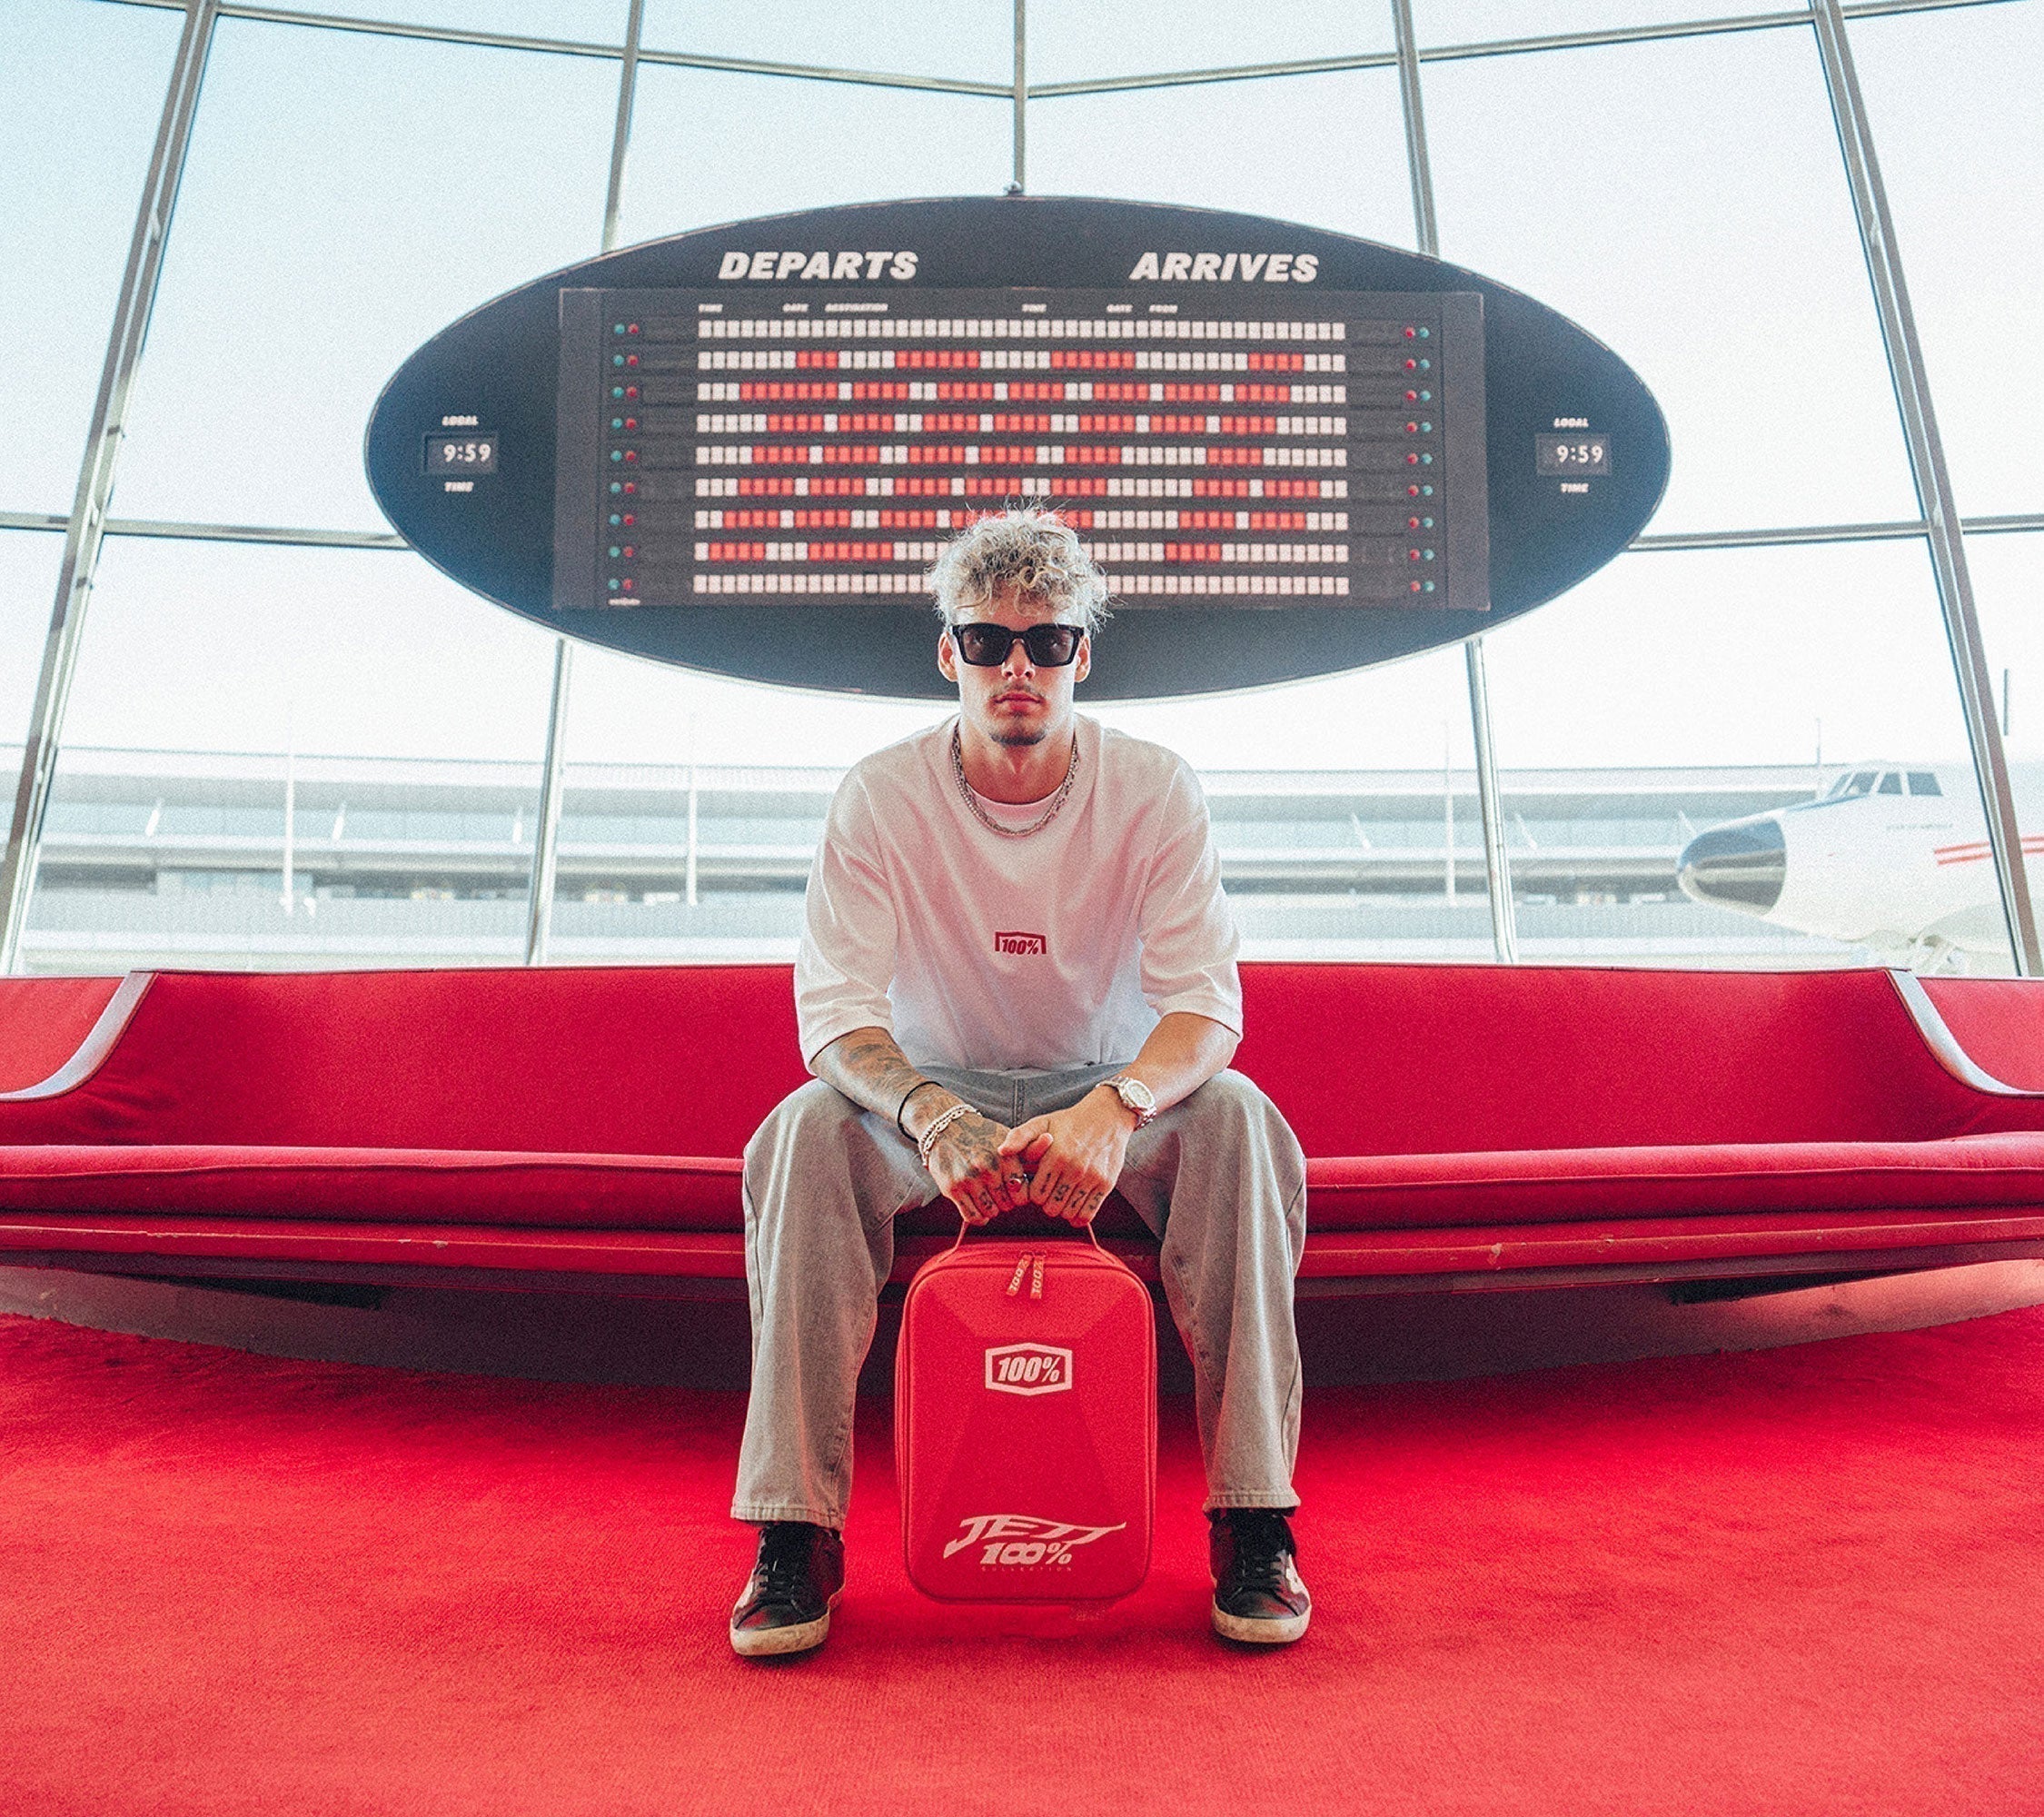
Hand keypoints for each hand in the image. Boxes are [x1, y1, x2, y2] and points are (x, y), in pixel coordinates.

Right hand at [924, 1109, 1033, 1223]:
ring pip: (990, 1212)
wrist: (945, 1127)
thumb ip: (1031, 1145)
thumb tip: (1050, 1139)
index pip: (1022, 1193)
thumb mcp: (1007, 1137)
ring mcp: (969, 1179)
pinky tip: (979, 1210)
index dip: (1019, 1195)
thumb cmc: (981, 1135)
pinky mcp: (952, 1188)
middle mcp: (988, 1167)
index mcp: (1005, 1156)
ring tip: (989, 1198)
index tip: (1013, 1190)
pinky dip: (978, 1217)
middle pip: (1007, 1205)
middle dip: (1006, 1202)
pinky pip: (972, 1216)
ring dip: (991, 1209)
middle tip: (999, 1194)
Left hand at [998, 1088, 1133, 1226]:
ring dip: (1063, 1209)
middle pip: (1051, 1208)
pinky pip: (1087, 1214)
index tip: (1039, 1186)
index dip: (1034, 1194)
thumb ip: (1019, 1136)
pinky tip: (1076, 1205)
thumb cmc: (1070, 1122)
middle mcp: (1073, 1169)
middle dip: (1048, 1202)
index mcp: (1055, 1156)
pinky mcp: (1106, 1184)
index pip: (1036, 1195)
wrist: (1107, 1116)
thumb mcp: (1042, 1122)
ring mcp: (1091, 1178)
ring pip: (1068, 1213)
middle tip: (1051, 1192)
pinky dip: (1079, 1216)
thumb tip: (1001, 1151)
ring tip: (1063, 1195)